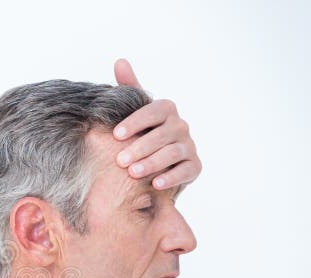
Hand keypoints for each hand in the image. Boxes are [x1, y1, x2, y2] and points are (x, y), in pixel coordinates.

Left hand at [113, 58, 201, 189]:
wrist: (155, 161)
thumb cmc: (141, 132)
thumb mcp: (135, 111)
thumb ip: (129, 88)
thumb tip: (120, 61)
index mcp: (166, 110)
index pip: (153, 111)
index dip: (135, 122)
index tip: (116, 135)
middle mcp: (180, 126)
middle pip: (162, 134)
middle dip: (140, 147)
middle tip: (120, 160)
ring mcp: (189, 146)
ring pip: (173, 153)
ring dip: (152, 162)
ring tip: (133, 172)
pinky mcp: (194, 166)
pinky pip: (186, 170)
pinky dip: (171, 177)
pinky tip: (155, 183)